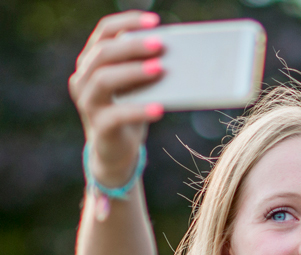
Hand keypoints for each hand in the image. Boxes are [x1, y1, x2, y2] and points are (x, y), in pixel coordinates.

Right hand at [68, 11, 165, 186]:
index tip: (154, 21)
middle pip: (103, 53)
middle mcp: (83, 78)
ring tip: (160, 69)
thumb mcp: (138, 85)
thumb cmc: (130, 109)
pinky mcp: (100, 126)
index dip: (127, 22)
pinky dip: (139, 110)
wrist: (116, 151)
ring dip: (133, 72)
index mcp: (93, 61)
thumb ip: (148, 67)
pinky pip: (117, 115)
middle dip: (132, 46)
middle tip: (160, 44)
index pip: (104, 31)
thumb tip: (180, 53)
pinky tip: (159, 108)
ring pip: (104, 79)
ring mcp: (88, 102)